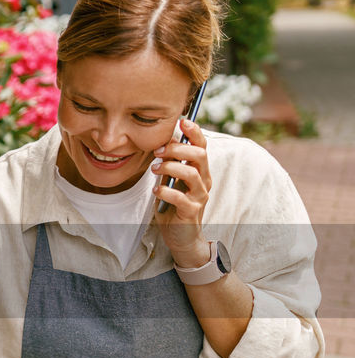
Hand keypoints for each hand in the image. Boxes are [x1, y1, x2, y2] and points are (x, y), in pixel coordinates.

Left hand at [152, 118, 211, 266]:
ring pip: (191, 173)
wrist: (180, 236)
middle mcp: (204, 180)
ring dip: (169, 168)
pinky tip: (155, 190)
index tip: (182, 121)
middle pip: (199, 156)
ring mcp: (200, 196)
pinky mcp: (191, 211)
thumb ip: (170, 164)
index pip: (202, 146)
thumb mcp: (171, 181)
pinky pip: (181, 197)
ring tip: (154, 170)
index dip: (194, 133)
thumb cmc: (173, 205)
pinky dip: (165, 191)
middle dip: (177, 149)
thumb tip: (161, 142)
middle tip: (157, 152)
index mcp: (200, 170)